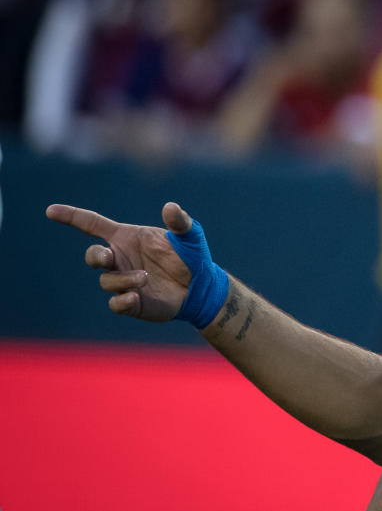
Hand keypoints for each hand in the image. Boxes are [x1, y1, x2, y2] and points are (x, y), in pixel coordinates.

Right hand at [46, 202, 195, 321]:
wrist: (202, 286)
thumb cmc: (190, 256)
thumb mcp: (190, 236)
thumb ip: (180, 222)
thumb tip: (170, 207)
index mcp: (127, 238)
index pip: (92, 225)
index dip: (72, 216)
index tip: (51, 210)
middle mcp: (121, 259)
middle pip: (93, 256)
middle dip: (95, 256)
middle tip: (108, 258)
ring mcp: (124, 281)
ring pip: (107, 281)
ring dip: (123, 279)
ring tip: (145, 278)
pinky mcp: (132, 302)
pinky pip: (116, 304)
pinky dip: (122, 301)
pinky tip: (135, 296)